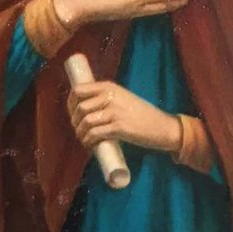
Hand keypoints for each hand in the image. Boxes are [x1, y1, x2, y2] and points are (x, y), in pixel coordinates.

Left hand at [66, 79, 180, 154]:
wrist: (161, 126)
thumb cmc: (141, 114)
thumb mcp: (122, 98)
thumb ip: (106, 99)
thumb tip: (83, 108)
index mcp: (109, 86)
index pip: (79, 90)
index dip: (70, 103)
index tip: (72, 114)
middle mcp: (110, 96)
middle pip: (80, 108)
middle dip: (75, 122)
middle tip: (79, 130)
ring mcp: (114, 111)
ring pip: (85, 122)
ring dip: (80, 133)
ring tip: (85, 139)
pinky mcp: (119, 127)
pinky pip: (95, 134)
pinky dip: (89, 141)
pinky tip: (90, 145)